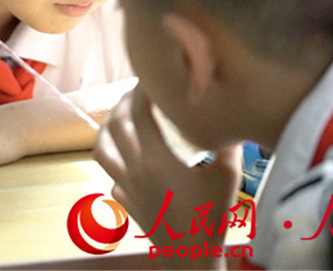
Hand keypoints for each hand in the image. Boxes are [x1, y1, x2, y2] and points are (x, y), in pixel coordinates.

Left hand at [94, 88, 241, 249]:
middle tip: (137, 92)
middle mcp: (134, 169)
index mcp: (155, 159)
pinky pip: (110, 174)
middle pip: (115, 125)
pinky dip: (115, 159)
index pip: (139, 114)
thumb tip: (231, 117)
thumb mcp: (227, 177)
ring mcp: (125, 186)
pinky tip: (128, 157)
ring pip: (101, 149)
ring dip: (107, 128)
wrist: (190, 255)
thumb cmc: (210, 217)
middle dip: (123, 103)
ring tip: (121, 117)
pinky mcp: (125, 201)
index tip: (151, 79)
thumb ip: (228, 145)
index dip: (141, 92)